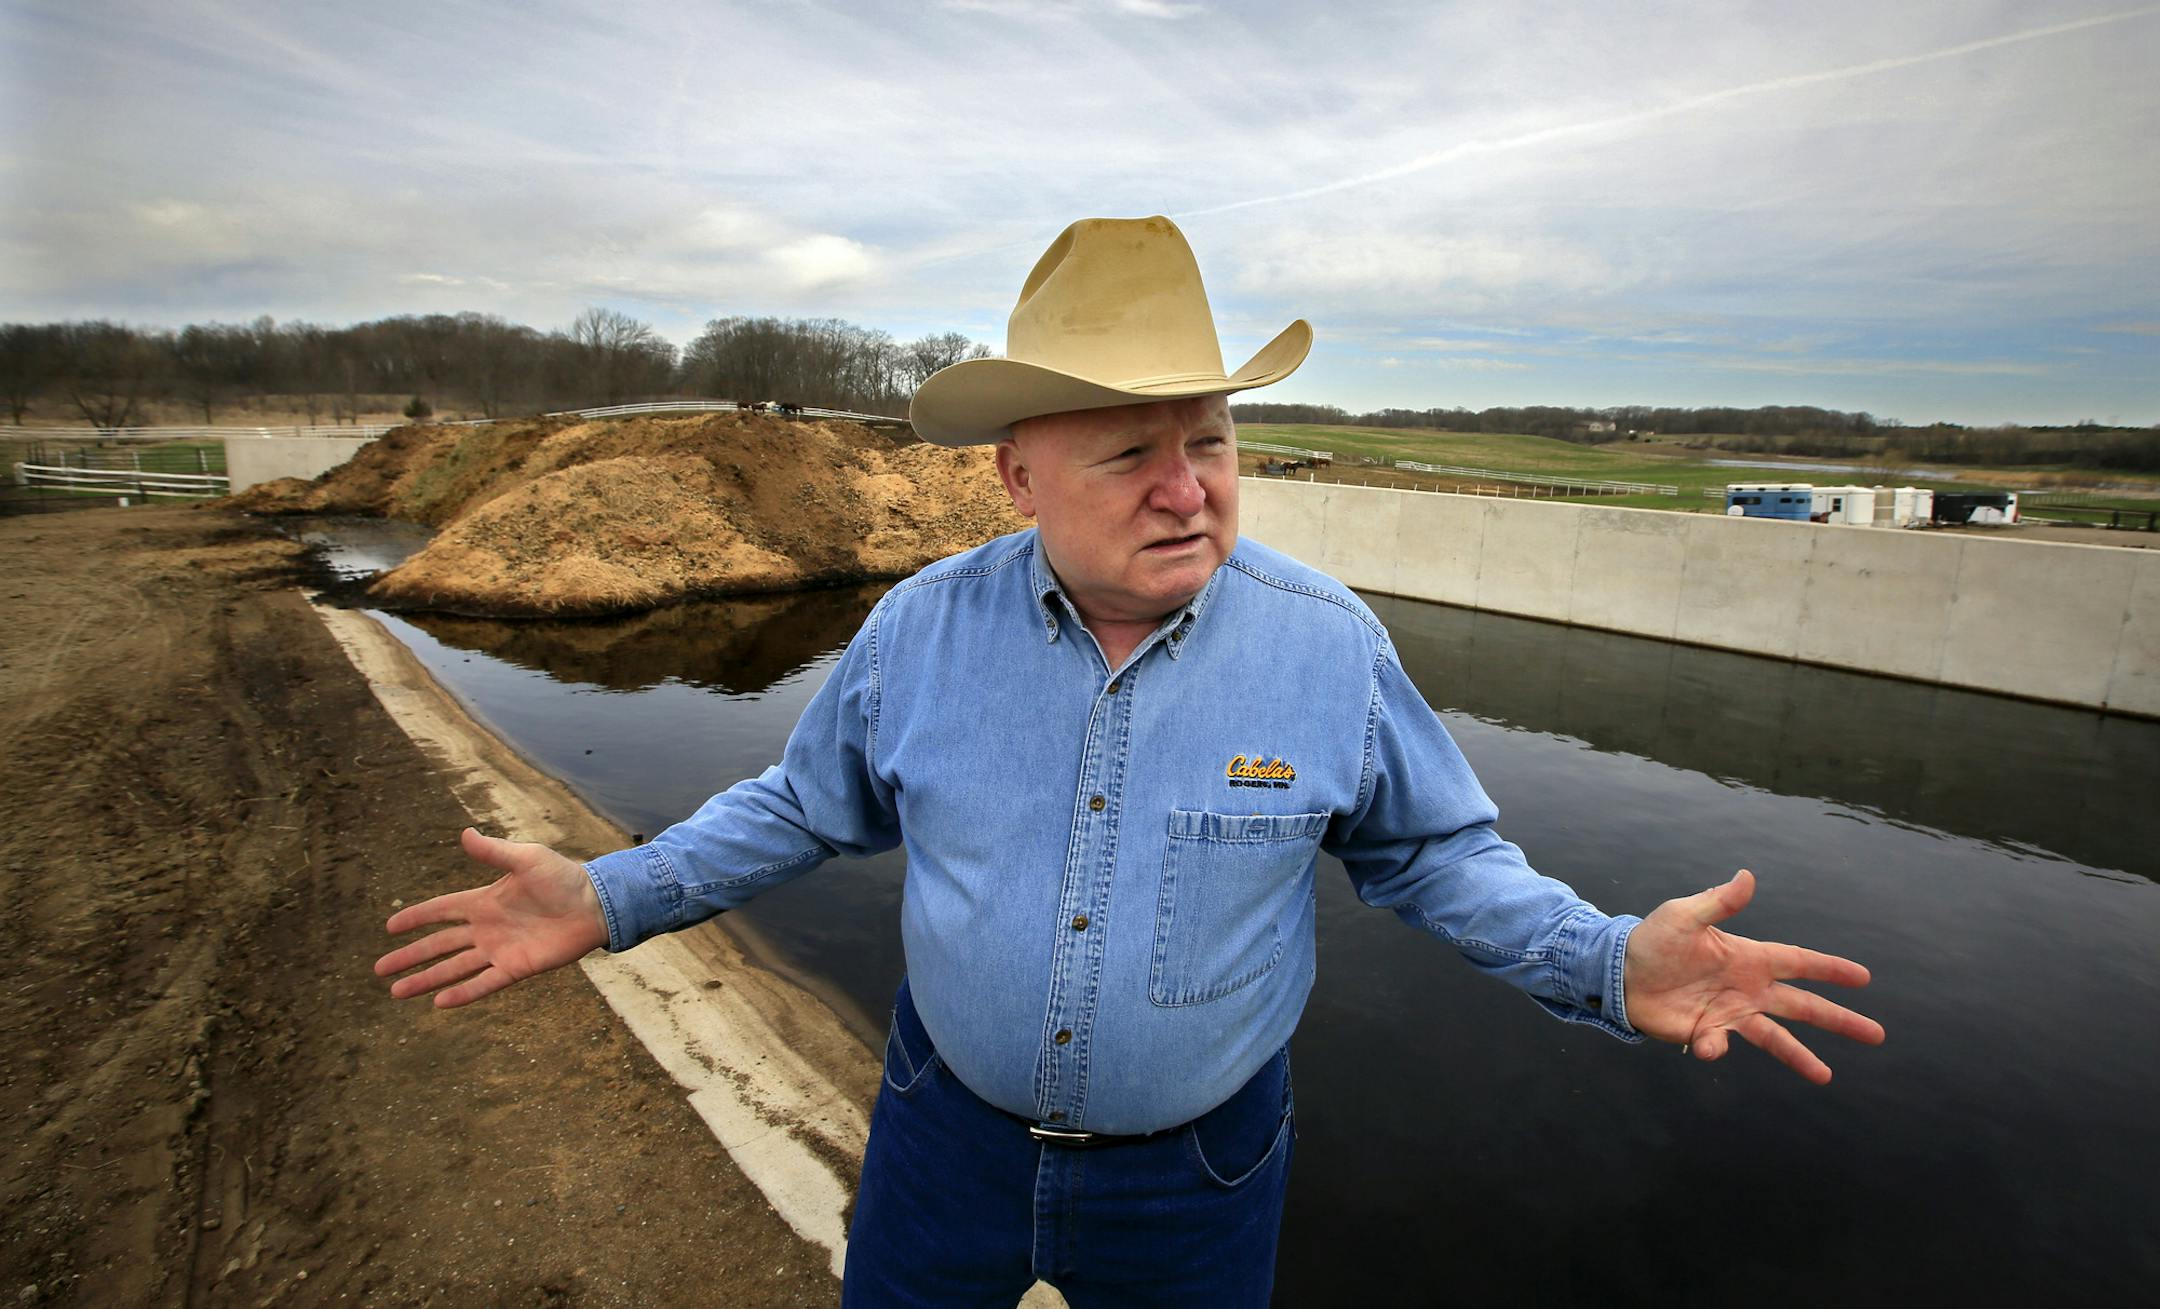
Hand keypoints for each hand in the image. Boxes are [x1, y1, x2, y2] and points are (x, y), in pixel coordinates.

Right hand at [374, 827, 609, 1007]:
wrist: (596, 904)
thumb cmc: (563, 878)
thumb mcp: (526, 858)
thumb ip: (493, 852)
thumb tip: (464, 833)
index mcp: (484, 901)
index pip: (440, 910)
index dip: (415, 918)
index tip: (389, 927)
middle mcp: (486, 928)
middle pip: (438, 945)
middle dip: (410, 957)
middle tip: (380, 970)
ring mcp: (499, 950)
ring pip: (453, 968)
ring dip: (426, 980)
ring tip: (397, 993)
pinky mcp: (516, 967)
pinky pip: (483, 983)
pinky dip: (462, 993)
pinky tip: (439, 1003)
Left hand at [1623, 869, 1883, 1083]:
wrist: (1619, 972)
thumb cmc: (1653, 940)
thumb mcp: (1684, 916)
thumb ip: (1719, 903)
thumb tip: (1748, 876)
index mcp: (1748, 957)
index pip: (1799, 962)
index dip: (1830, 969)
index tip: (1863, 977)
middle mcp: (1748, 989)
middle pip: (1803, 1006)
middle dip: (1838, 1020)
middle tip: (1876, 1034)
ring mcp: (1730, 1013)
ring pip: (1776, 1038)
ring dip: (1801, 1057)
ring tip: (1826, 1077)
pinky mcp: (1707, 1032)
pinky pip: (1722, 1045)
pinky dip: (1718, 1048)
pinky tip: (1710, 1045)